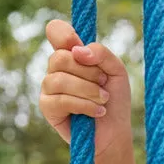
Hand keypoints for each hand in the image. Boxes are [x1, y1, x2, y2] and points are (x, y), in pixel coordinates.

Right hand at [39, 19, 132, 158]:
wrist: (114, 132)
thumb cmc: (115, 100)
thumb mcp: (116, 71)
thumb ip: (101, 53)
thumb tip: (77, 50)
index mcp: (72, 54)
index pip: (55, 31)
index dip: (64, 34)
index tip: (79, 46)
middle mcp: (56, 68)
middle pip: (60, 57)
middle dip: (88, 72)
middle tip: (104, 85)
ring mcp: (49, 87)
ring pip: (60, 79)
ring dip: (88, 91)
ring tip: (103, 100)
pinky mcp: (47, 107)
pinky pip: (60, 100)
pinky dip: (83, 105)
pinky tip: (97, 112)